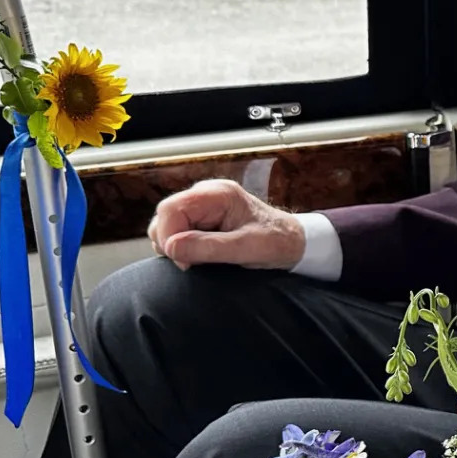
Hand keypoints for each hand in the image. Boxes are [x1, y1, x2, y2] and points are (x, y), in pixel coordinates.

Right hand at [147, 179, 305, 270]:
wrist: (291, 242)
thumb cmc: (276, 241)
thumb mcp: (247, 248)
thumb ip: (209, 247)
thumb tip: (171, 247)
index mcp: (218, 193)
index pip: (171, 209)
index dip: (169, 236)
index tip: (184, 261)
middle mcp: (205, 195)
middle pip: (164, 216)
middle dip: (170, 242)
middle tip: (191, 264)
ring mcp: (201, 207)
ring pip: (165, 225)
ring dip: (174, 247)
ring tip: (199, 260)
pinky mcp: (200, 220)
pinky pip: (175, 233)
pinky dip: (179, 248)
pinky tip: (198, 257)